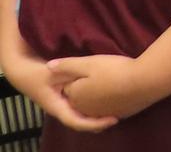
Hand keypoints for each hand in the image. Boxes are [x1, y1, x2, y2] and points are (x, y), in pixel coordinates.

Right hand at [1, 47, 115, 132]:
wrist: (26, 75)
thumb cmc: (38, 75)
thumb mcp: (53, 71)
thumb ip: (67, 70)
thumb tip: (81, 70)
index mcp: (58, 107)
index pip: (77, 122)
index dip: (95, 123)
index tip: (113, 120)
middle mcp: (63, 110)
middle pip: (83, 122)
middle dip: (100, 122)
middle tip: (122, 115)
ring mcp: (66, 106)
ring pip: (83, 116)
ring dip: (98, 115)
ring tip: (120, 110)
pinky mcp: (69, 101)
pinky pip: (83, 108)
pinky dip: (95, 107)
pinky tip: (109, 101)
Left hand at [47, 55, 159, 119]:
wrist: (146, 82)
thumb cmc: (115, 70)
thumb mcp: (89, 63)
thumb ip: (67, 65)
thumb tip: (48, 67)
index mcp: (76, 96)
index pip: (69, 87)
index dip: (78, 76)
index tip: (91, 68)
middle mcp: (86, 109)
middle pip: (81, 96)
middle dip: (86, 87)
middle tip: (102, 72)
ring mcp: (103, 114)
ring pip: (95, 103)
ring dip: (99, 94)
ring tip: (112, 79)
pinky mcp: (118, 115)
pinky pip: (109, 108)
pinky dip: (111, 100)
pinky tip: (121, 88)